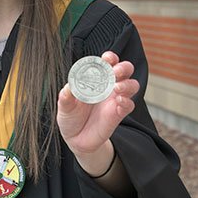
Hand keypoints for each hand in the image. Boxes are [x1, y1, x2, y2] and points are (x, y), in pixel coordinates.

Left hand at [57, 51, 139, 173]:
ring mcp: (115, 100)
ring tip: (116, 88)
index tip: (106, 59)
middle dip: (123, 67)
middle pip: (126, 70)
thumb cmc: (71, 116)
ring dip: (127, 83)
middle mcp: (108, 87)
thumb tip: (69, 88)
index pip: (108, 62)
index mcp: (96, 79)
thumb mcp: (64, 105)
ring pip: (132, 85)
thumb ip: (66, 96)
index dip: (110, 58)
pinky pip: (129, 105)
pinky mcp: (118, 114)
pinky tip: (118, 101)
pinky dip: (127, 101)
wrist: (75, 139)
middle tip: (115, 72)